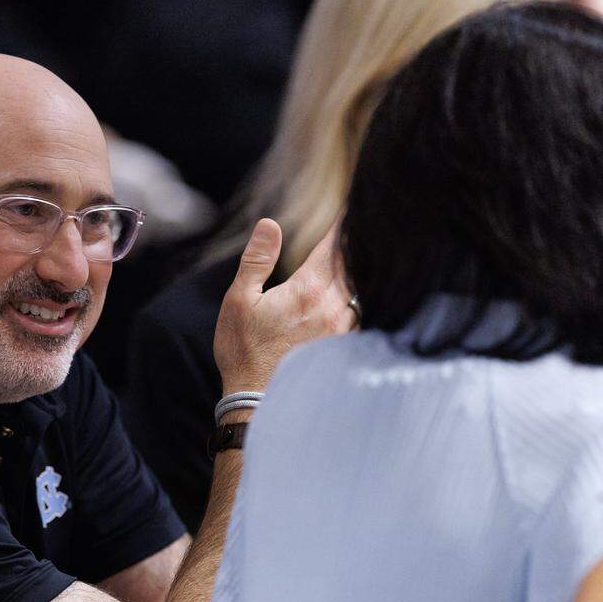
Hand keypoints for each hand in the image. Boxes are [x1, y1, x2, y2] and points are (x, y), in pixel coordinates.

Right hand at [214, 218, 354, 394]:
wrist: (257, 399)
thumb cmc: (244, 350)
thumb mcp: (239, 300)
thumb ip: (257, 260)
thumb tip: (270, 224)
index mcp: (307, 290)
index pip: (333, 245)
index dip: (343, 222)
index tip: (352, 202)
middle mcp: (332, 306)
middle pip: (352, 263)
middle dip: (354, 241)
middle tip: (362, 219)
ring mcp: (342, 328)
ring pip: (358, 287)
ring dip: (358, 269)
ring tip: (362, 251)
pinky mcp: (343, 345)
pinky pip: (358, 311)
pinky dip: (357, 295)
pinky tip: (354, 292)